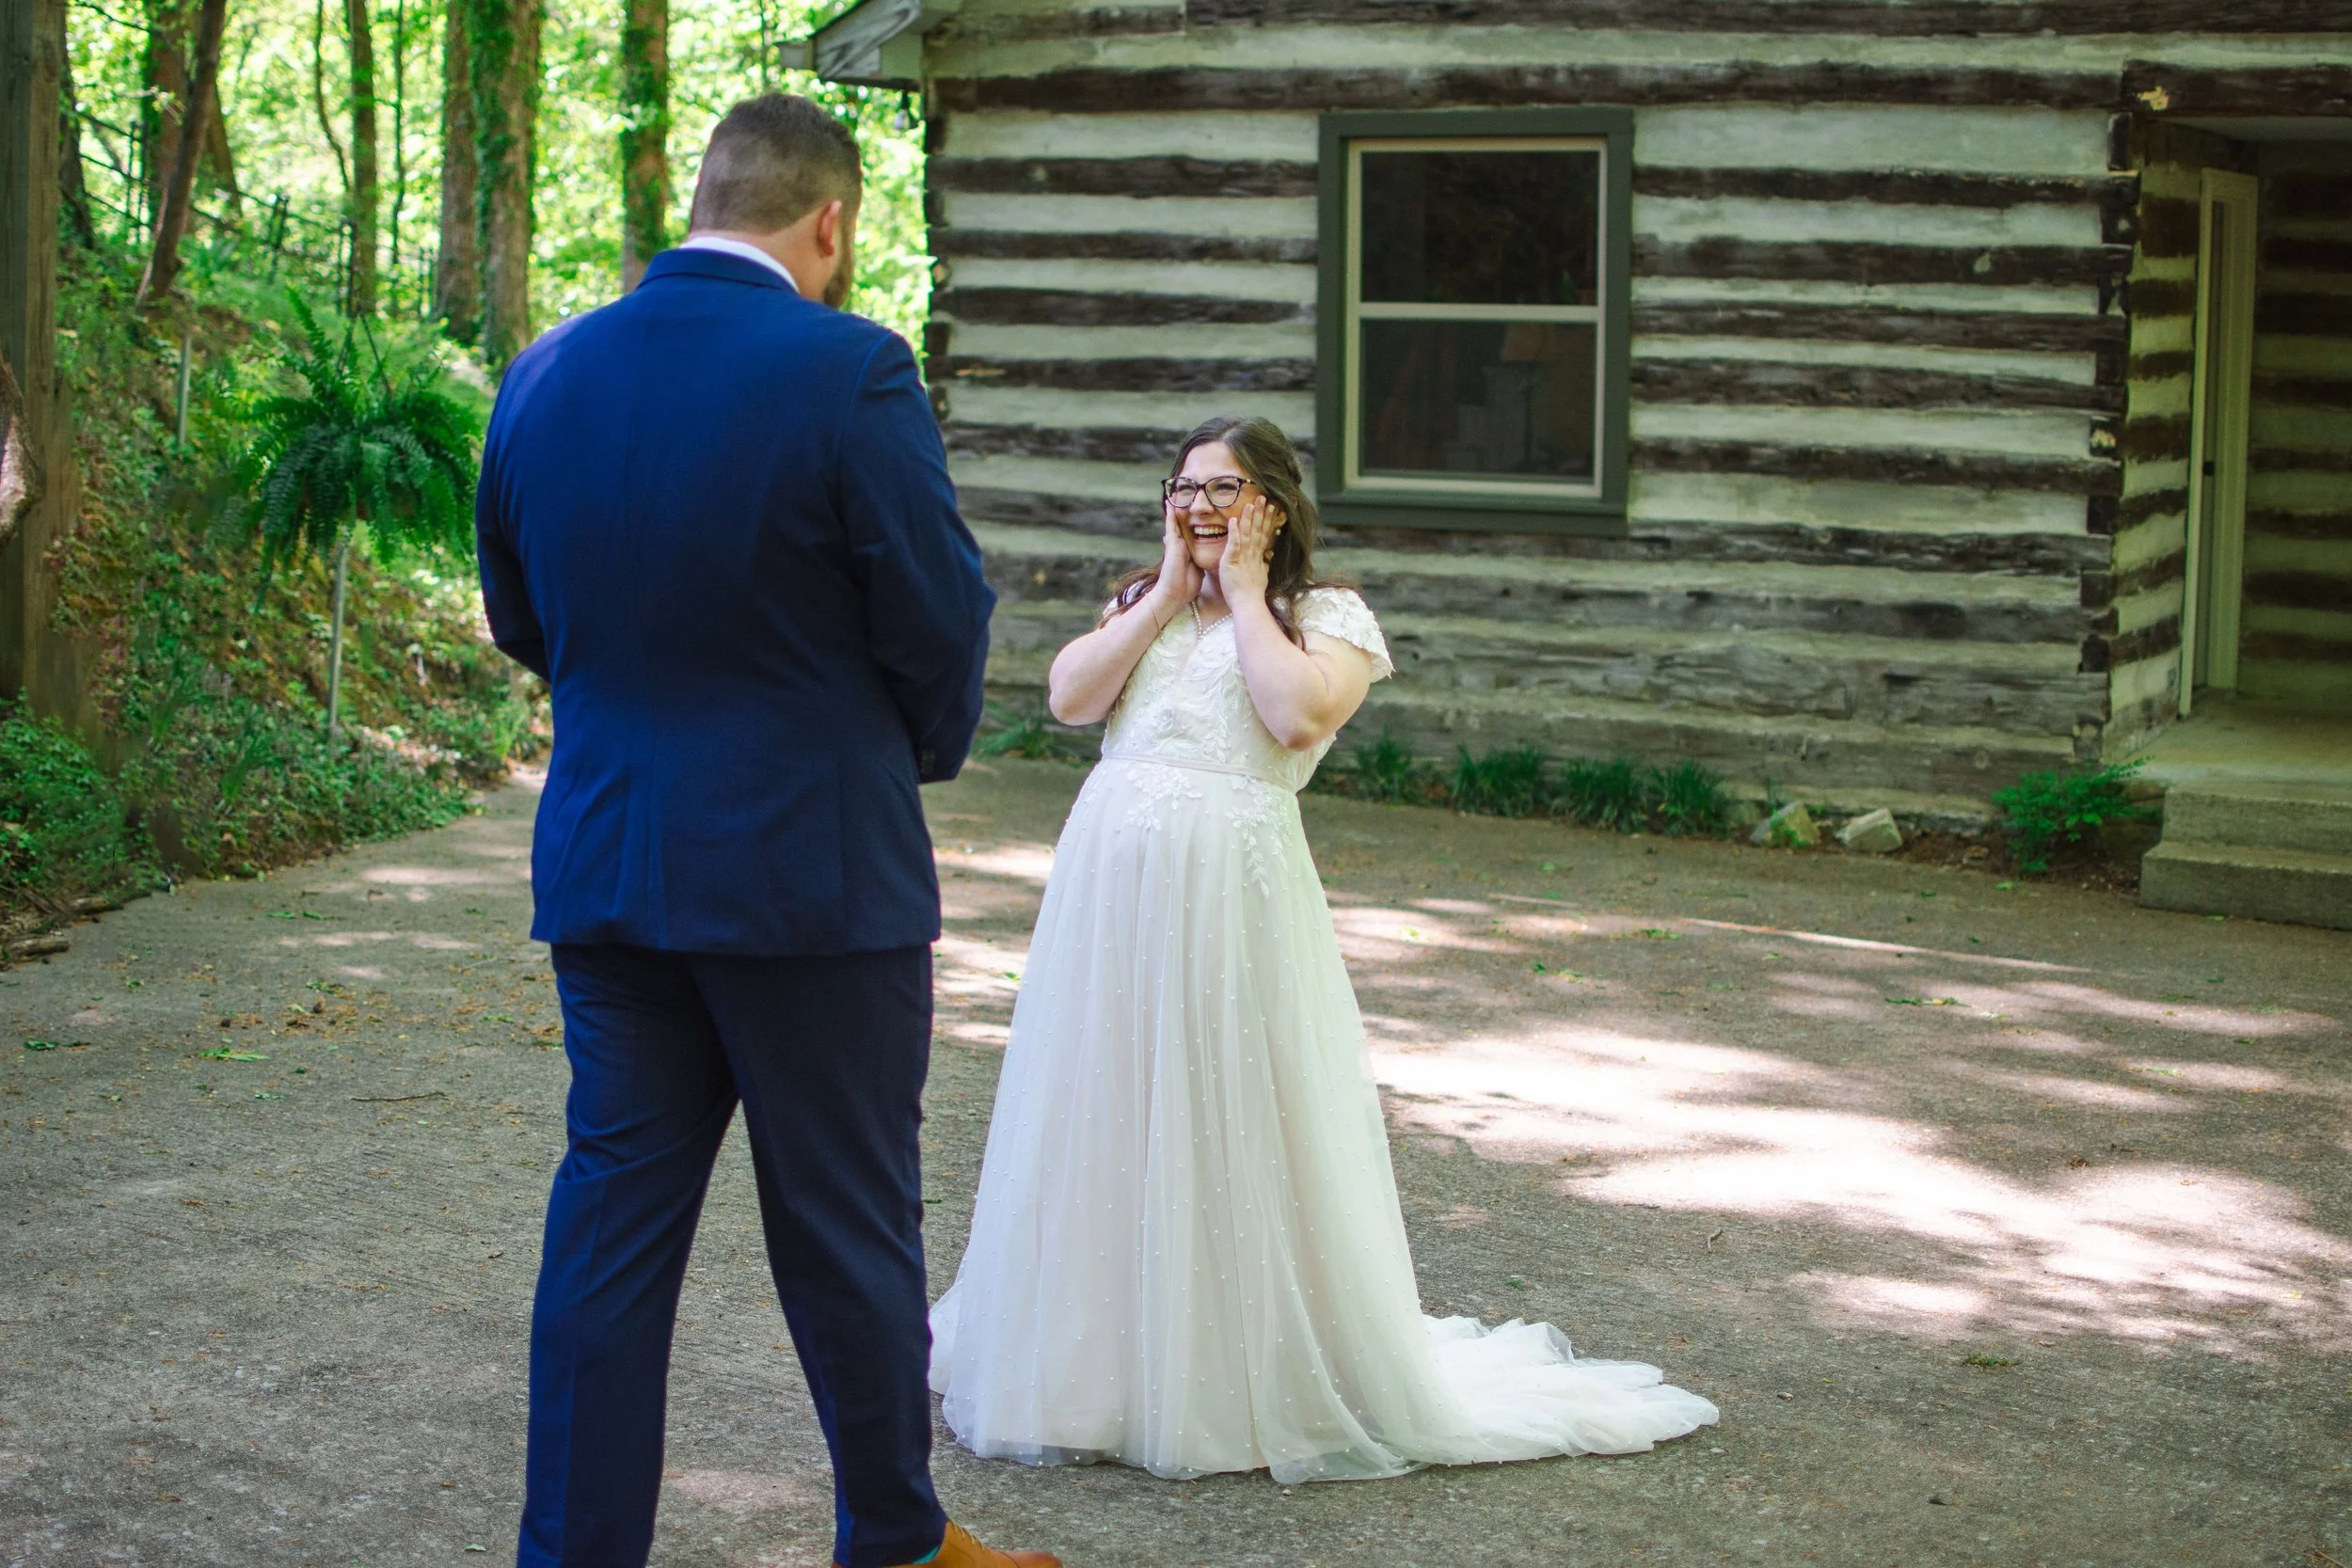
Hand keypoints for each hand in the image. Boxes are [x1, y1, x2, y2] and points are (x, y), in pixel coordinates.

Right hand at [1142, 504, 1201, 625]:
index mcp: (1188, 551)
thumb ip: (1200, 562)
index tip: (1200, 512)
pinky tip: (1170, 505)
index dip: (1196, 522)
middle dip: (1185, 513)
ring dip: (1177, 510)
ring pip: (1177, 523)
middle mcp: (1181, 545)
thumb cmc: (1186, 587)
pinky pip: (1171, 527)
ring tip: (1176, 496)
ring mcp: (1175, 544)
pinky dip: (1171, 516)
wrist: (1174, 594)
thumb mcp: (1197, 570)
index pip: (1192, 533)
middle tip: (1186, 497)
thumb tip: (1207, 558)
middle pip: (1183, 525)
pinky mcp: (1171, 545)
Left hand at [1214, 495, 1279, 602]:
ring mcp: (1243, 556)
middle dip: (1261, 513)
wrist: (1248, 603)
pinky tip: (1234, 520)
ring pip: (1247, 533)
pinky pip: (1234, 544)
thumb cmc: (1252, 593)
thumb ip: (1263, 565)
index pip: (1263, 534)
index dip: (1267, 520)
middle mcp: (1252, 553)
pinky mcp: (1232, 560)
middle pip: (1257, 529)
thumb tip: (1268, 559)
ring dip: (1249, 518)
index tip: (1273, 508)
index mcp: (1257, 556)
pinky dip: (1234, 532)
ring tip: (1251, 503)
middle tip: (1264, 498)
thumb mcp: (1261, 576)